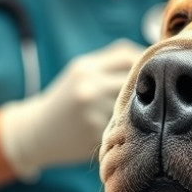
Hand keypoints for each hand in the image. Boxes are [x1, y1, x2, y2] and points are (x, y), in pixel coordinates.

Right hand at [0, 39, 143, 179]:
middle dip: (148, 86)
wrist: (35, 132)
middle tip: (156, 92)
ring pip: (134, 105)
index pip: (128, 56)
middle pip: (135, 81)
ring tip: (139, 112)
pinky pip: (125, 125)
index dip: (145, 61)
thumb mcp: (81, 72)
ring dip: (142, 108)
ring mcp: (93, 113)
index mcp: (85, 68)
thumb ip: (113, 63)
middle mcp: (89, 88)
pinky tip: (123, 128)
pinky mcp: (97, 135)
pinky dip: (129, 126)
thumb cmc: (66, 98)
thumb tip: (155, 57)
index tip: (156, 68)